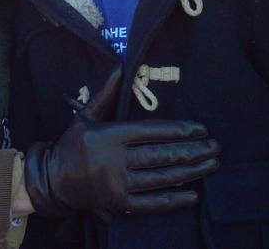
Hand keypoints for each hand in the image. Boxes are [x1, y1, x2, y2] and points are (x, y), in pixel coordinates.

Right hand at [24, 67, 219, 216]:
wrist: (52, 179)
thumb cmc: (72, 142)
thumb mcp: (86, 114)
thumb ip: (106, 92)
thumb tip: (120, 65)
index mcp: (110, 135)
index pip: (151, 131)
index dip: (179, 130)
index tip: (201, 129)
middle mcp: (115, 159)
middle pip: (161, 155)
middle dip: (192, 151)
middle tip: (215, 147)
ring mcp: (117, 183)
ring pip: (161, 178)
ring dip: (190, 172)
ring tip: (211, 164)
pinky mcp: (118, 203)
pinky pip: (151, 204)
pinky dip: (173, 200)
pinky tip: (192, 193)